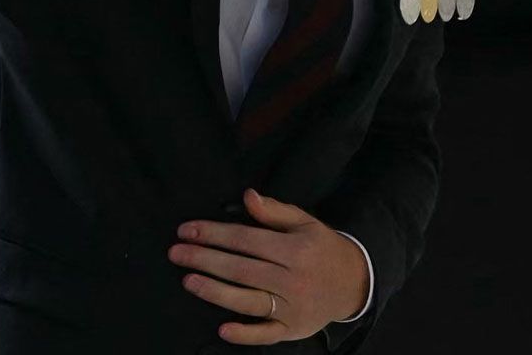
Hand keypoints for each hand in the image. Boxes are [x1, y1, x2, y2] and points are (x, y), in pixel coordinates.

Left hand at [168, 188, 369, 344]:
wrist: (355, 283)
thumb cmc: (322, 248)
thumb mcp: (305, 222)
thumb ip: (274, 211)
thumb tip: (247, 196)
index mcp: (294, 250)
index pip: (245, 240)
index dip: (213, 234)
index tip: (186, 230)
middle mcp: (292, 280)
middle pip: (241, 269)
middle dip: (205, 260)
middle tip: (175, 253)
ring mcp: (293, 308)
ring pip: (248, 301)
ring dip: (215, 292)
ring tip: (188, 281)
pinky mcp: (294, 330)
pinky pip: (266, 335)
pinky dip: (245, 334)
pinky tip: (222, 329)